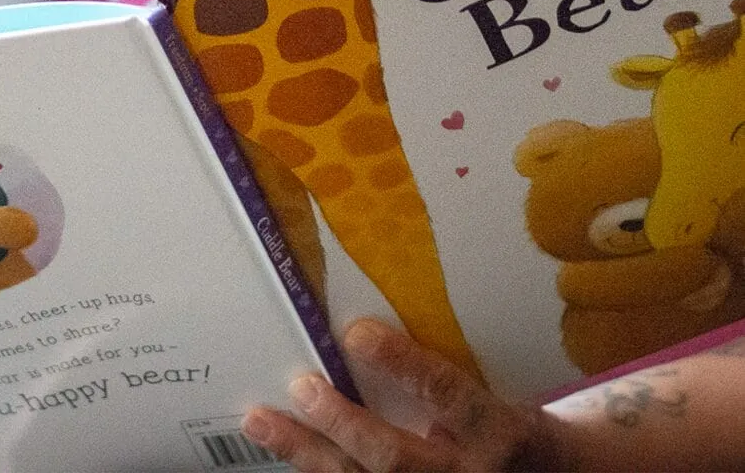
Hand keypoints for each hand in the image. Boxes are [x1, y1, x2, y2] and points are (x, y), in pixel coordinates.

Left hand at [242, 319, 572, 472]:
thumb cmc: (525, 437)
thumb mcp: (507, 401)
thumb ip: (451, 382)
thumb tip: (374, 330)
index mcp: (499, 434)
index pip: (448, 395)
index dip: (402, 365)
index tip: (356, 332)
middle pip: (395, 459)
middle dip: (341, 424)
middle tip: (300, 384)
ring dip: (308, 455)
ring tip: (262, 422)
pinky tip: (287, 453)